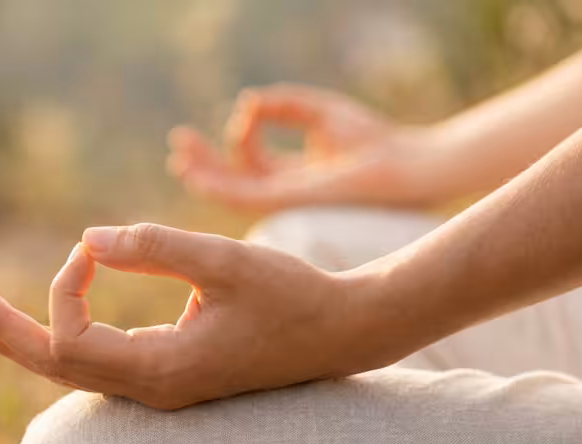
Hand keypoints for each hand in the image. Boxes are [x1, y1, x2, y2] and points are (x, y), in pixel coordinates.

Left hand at [0, 223, 380, 409]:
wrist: (345, 333)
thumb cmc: (294, 294)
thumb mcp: (226, 260)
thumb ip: (155, 246)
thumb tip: (89, 238)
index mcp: (162, 370)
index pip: (72, 337)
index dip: (66, 284)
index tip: (95, 244)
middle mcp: (154, 390)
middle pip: (56, 368)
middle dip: (5, 330)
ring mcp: (163, 389)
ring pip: (75, 371)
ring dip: (26, 340)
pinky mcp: (174, 376)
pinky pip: (101, 366)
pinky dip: (65, 344)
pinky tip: (46, 329)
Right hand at [168, 83, 442, 212]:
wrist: (402, 165)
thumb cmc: (373, 140)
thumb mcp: (320, 112)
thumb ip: (283, 104)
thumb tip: (248, 102)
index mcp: (296, 176)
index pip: (254, 161)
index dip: (242, 134)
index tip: (250, 108)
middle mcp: (287, 194)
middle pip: (235, 182)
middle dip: (206, 163)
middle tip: (180, 143)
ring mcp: (286, 201)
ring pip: (232, 195)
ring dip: (204, 176)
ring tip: (180, 156)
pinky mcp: (287, 203)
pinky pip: (243, 199)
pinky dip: (218, 185)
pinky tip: (198, 172)